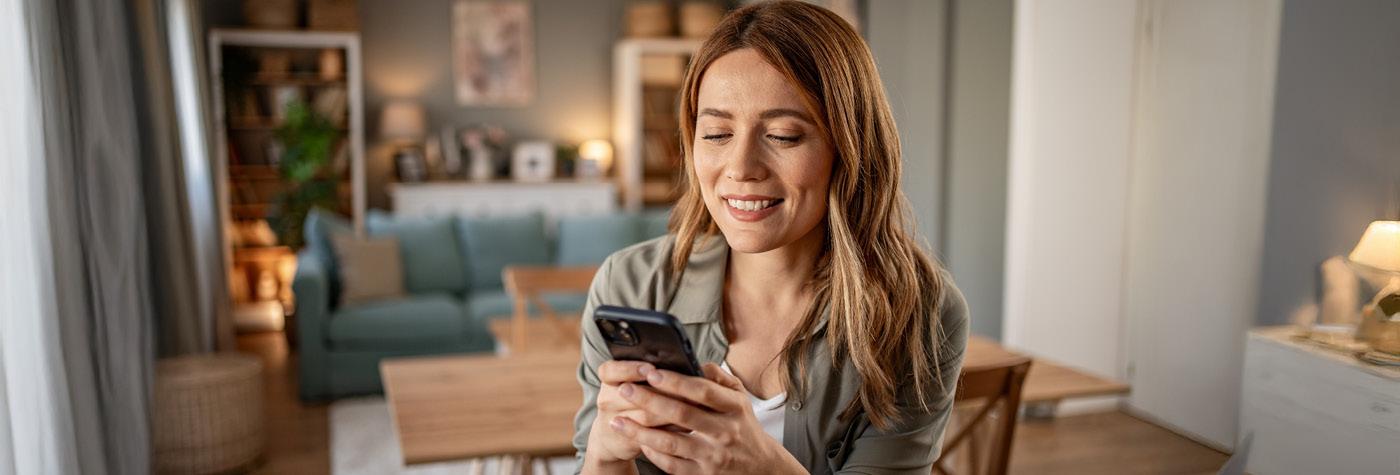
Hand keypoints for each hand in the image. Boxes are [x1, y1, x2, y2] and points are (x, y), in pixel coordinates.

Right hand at [585, 360, 681, 468]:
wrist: (612, 437)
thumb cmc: (628, 401)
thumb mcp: (628, 383)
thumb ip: (647, 373)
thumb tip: (679, 365)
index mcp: (608, 380)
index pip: (610, 370)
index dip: (630, 369)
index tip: (650, 368)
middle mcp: (607, 400)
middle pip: (634, 394)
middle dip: (662, 390)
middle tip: (685, 385)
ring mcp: (615, 422)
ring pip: (646, 416)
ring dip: (672, 410)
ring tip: (694, 403)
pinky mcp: (628, 441)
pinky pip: (653, 435)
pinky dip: (672, 428)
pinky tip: (689, 423)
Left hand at [611, 363, 805, 474]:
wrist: (760, 467)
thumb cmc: (743, 426)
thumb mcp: (740, 398)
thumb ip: (718, 378)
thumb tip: (693, 361)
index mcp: (734, 408)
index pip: (702, 391)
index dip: (675, 381)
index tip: (652, 372)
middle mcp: (724, 432)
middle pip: (682, 415)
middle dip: (650, 401)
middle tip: (625, 389)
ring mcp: (713, 456)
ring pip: (671, 443)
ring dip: (640, 431)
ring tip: (618, 419)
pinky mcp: (702, 474)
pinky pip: (671, 464)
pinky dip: (652, 452)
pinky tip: (637, 441)